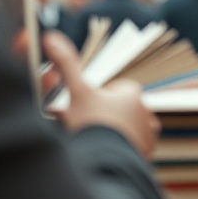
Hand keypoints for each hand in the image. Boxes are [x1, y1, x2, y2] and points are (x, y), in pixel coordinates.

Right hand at [42, 31, 159, 158]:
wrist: (103, 161)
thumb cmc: (90, 123)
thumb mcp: (76, 92)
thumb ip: (66, 65)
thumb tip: (50, 37)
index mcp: (131, 92)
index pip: (112, 90)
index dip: (94, 99)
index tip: (84, 110)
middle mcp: (145, 110)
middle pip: (118, 110)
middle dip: (104, 117)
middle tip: (87, 129)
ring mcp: (147, 132)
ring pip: (126, 128)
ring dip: (114, 134)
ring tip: (97, 143)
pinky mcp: (146, 152)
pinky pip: (132, 148)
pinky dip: (121, 150)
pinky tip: (107, 154)